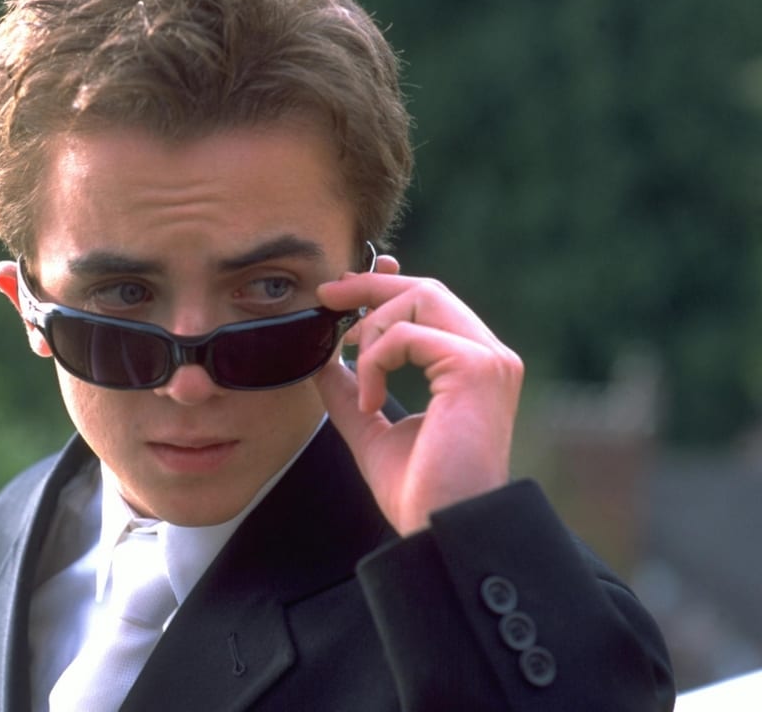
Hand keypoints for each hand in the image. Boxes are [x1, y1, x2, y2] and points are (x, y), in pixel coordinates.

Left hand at [313, 258, 522, 534]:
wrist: (442, 529)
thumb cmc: (420, 493)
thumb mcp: (373, 430)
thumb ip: (352, 392)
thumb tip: (323, 362)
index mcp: (473, 368)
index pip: (433, 302)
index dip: (388, 283)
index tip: (344, 289)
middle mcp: (489, 356)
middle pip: (426, 289)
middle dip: (369, 286)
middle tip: (326, 295)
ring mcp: (488, 359)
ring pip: (419, 298)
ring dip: (370, 329)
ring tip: (356, 374)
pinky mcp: (475, 368)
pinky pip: (406, 334)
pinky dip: (374, 361)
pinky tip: (370, 400)